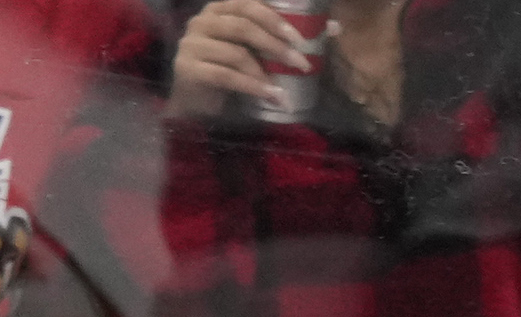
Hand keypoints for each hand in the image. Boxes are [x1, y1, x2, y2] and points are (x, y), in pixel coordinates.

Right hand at [169, 0, 314, 116]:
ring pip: (235, 54)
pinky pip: (225, 76)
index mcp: (220, 8)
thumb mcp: (255, 49)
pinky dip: (251, 86)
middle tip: (300, 63)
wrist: (196, 103)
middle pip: (243, 26)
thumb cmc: (229, 71)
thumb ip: (281, 37)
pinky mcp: (187, 70)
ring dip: (264, 71)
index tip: (299, 37)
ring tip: (284, 88)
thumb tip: (334, 28)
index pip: (248, 4)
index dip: (274, 17)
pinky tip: (270, 96)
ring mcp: (191, 45)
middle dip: (275, 45)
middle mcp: (202, 21)